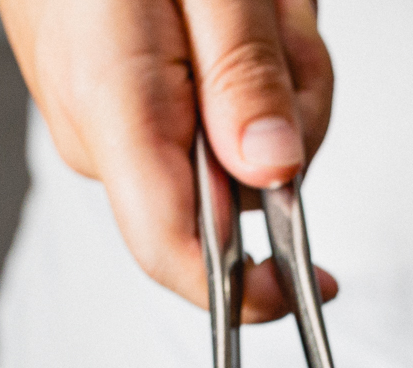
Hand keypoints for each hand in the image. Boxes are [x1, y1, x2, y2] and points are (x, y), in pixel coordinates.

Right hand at [0, 0, 337, 322]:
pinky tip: (227, 6)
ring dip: (268, 78)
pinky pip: (200, 109)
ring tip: (252, 0)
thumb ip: (242, 73)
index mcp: (115, 107)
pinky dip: (237, 61)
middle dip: (285, 121)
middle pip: (226, 189)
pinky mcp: (111, 91)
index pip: (174, 252)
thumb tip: (275, 172)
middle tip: (285, 28)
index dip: (248, 293)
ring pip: (225, 145)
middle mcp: (100, 129)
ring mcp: (101, 113)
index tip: (312, 288)